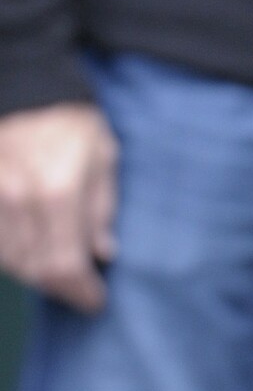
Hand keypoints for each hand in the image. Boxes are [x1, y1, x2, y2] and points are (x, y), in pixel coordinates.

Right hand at [0, 103, 117, 310]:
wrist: (26, 88)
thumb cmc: (72, 122)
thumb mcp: (103, 158)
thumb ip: (102, 209)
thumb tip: (104, 253)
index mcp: (58, 192)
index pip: (65, 265)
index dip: (81, 292)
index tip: (96, 302)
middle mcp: (19, 201)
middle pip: (35, 270)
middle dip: (62, 288)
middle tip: (82, 289)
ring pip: (11, 262)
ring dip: (38, 274)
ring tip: (62, 270)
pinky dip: (15, 257)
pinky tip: (34, 250)